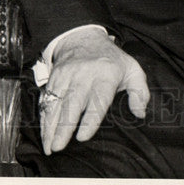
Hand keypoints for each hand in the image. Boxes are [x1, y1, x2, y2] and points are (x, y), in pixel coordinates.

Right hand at [39, 31, 148, 154]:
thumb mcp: (132, 70)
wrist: (83, 37)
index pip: (97, 100)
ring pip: (56, 103)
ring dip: (50, 126)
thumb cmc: (111, 60)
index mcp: (105, 76)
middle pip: (72, 103)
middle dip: (63, 126)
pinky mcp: (54, 78)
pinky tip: (43, 134)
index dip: (89, 119)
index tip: (82, 137)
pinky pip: (47, 100)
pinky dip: (43, 118)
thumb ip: (140, 92)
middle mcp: (83, 76)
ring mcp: (66, 76)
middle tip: (58, 147)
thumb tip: (140, 113)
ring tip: (48, 146)